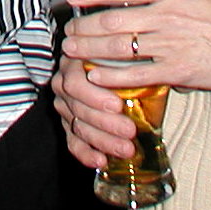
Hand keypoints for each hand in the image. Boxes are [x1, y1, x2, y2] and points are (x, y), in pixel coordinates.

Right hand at [52, 53, 137, 169]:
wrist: (110, 68)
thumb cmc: (119, 56)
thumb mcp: (121, 48)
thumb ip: (126, 50)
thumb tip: (145, 53)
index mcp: (73, 62)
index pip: (76, 82)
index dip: (94, 96)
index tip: (118, 105)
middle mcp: (64, 83)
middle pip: (79, 108)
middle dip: (105, 122)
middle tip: (130, 131)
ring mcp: (66, 105)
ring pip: (78, 127)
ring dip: (103, 140)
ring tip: (127, 149)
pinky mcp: (69, 124)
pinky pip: (73, 142)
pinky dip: (86, 153)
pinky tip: (101, 161)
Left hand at [61, 0, 210, 91]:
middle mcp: (169, 12)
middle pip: (113, 19)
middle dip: (84, 27)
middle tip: (68, 33)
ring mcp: (173, 41)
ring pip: (119, 46)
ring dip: (90, 50)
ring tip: (73, 53)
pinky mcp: (179, 69)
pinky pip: (136, 73)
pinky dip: (112, 76)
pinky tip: (95, 76)